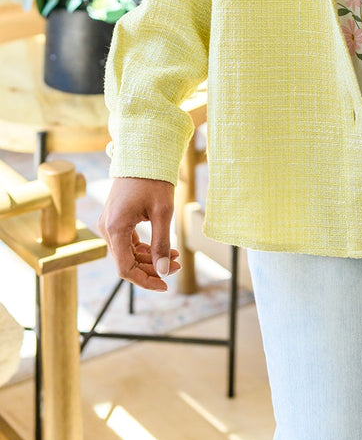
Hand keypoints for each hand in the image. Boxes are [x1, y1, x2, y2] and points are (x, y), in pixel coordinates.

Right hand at [98, 176, 180, 291]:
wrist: (143, 155)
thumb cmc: (154, 180)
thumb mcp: (163, 213)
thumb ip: (162, 243)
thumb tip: (164, 271)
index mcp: (115, 228)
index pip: (125, 268)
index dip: (145, 280)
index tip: (165, 285)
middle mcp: (106, 228)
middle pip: (126, 262)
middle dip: (152, 268)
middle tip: (177, 266)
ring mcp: (109, 224)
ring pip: (127, 253)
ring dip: (150, 259)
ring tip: (174, 257)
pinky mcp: (115, 220)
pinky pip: (128, 242)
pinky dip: (144, 248)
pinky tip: (164, 249)